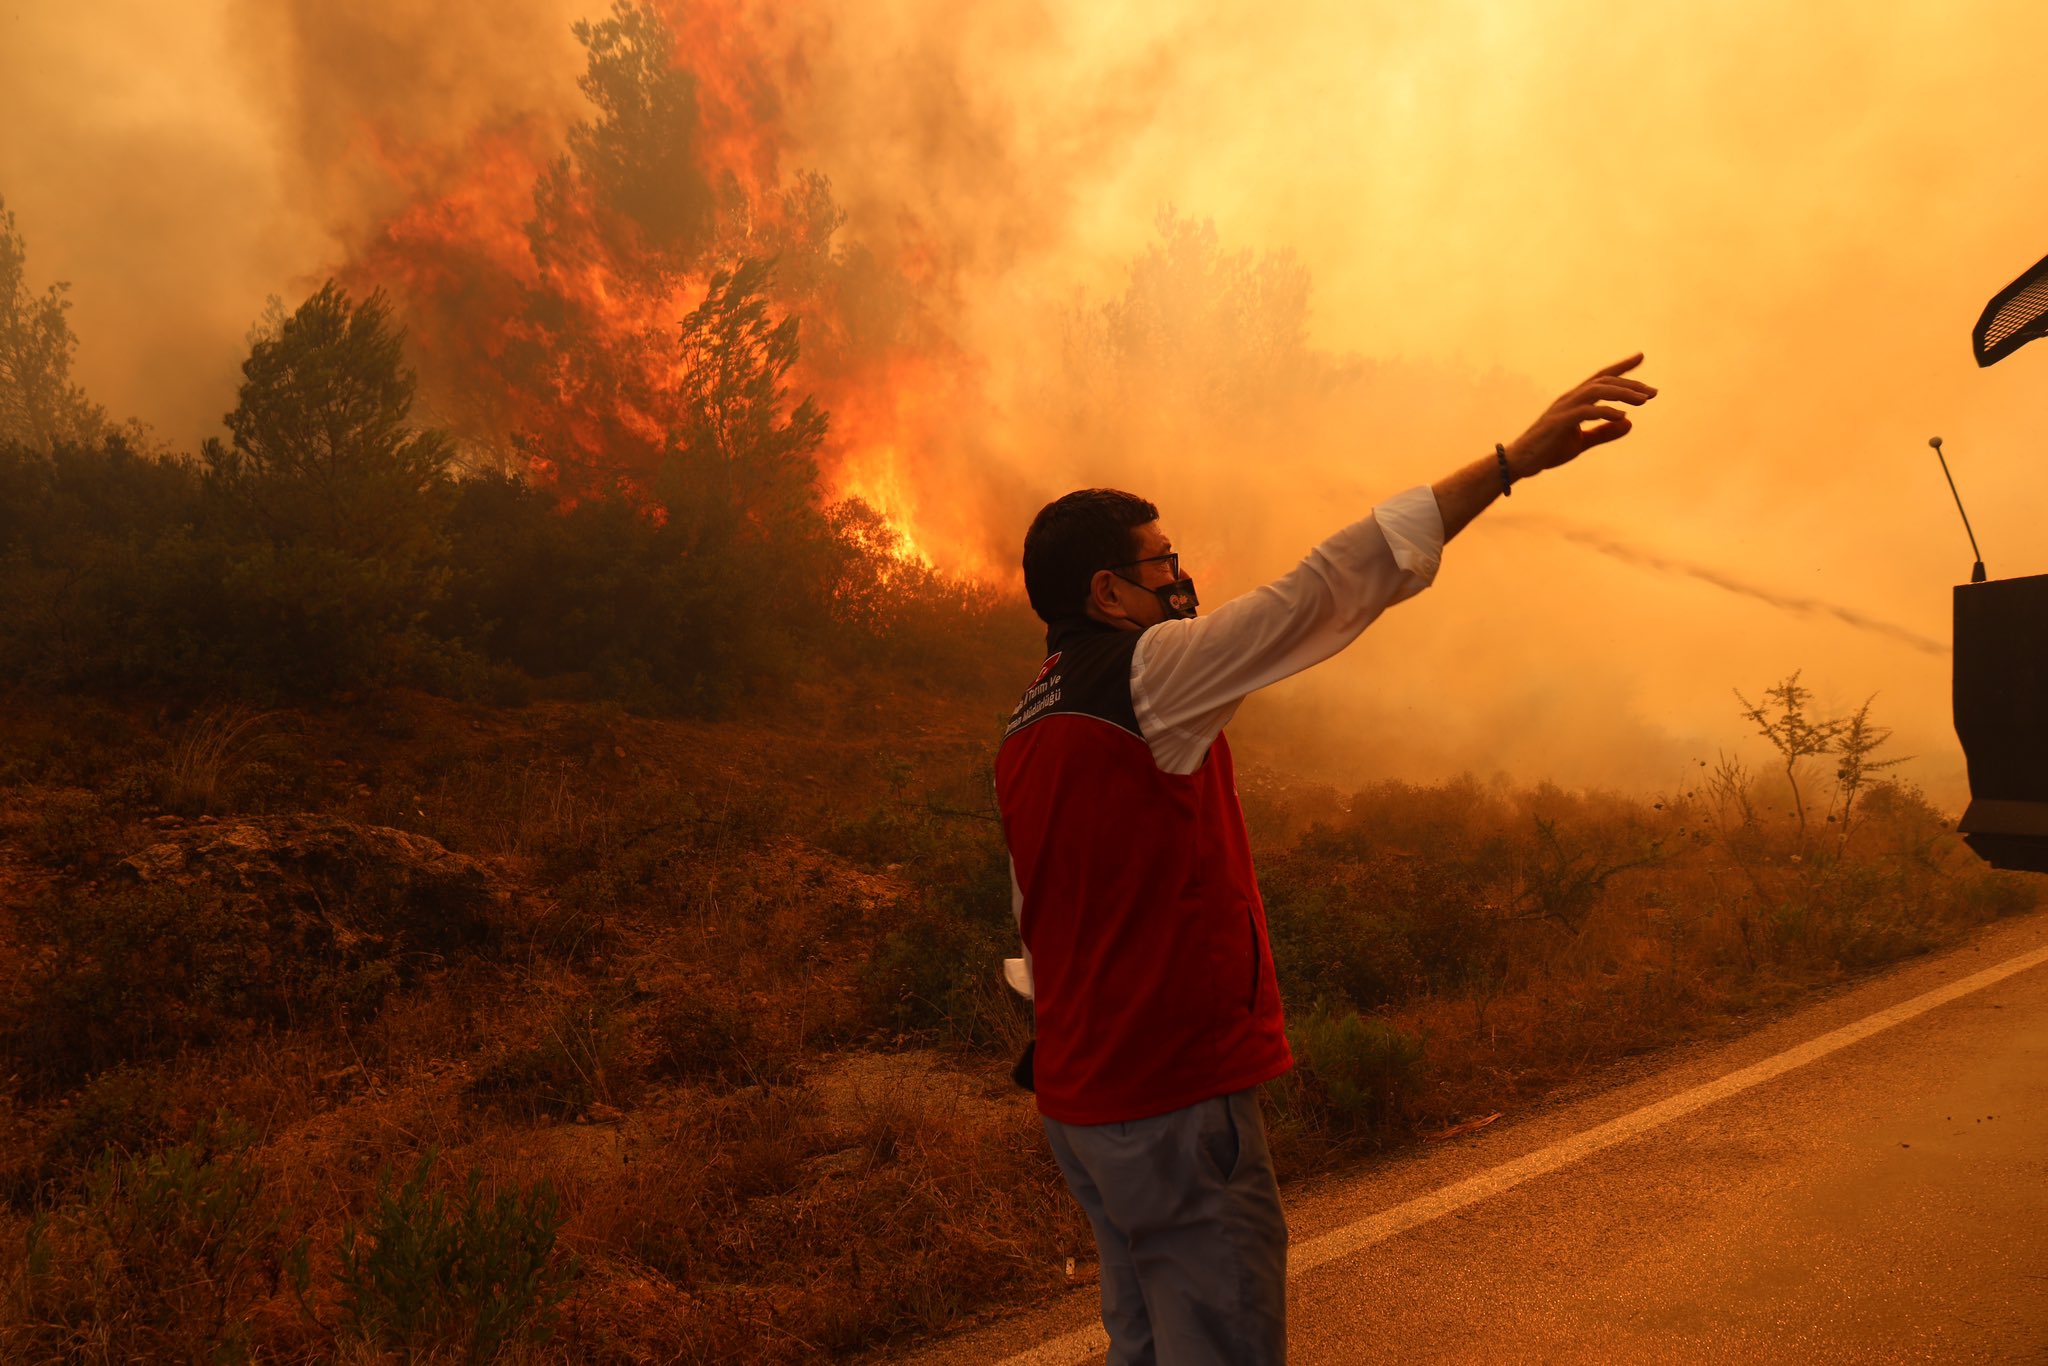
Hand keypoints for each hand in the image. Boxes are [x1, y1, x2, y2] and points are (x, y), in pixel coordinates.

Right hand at [1503, 354, 1655, 478]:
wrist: (1520, 463)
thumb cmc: (1548, 450)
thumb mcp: (1581, 442)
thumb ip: (1604, 432)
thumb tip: (1629, 422)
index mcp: (1574, 400)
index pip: (1601, 378)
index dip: (1621, 366)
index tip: (1640, 357)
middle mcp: (1569, 398)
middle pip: (1603, 381)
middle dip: (1631, 384)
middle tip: (1654, 392)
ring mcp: (1563, 408)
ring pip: (1597, 390)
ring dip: (1622, 393)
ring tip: (1644, 401)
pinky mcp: (1559, 422)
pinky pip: (1586, 411)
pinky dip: (1605, 412)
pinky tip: (1622, 416)